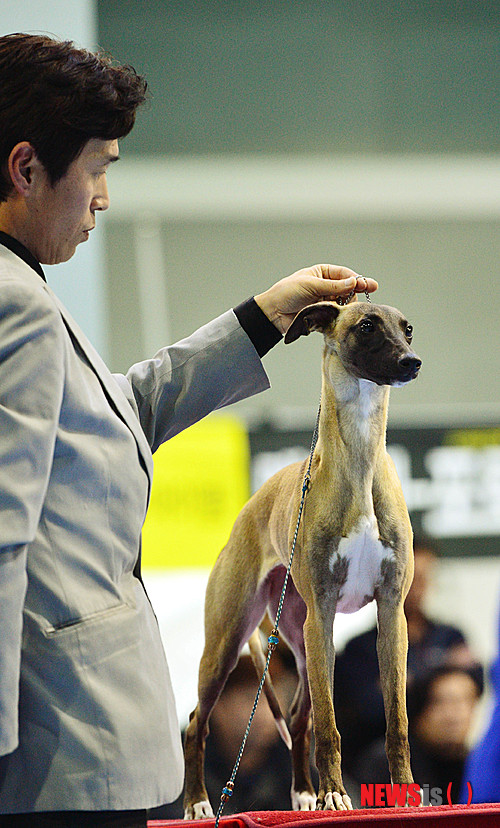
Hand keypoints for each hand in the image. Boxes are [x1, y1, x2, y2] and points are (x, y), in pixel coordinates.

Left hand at [254, 264, 378, 334]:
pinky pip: (337, 315)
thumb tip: (353, 282)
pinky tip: (342, 317)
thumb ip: (333, 286)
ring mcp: (325, 301)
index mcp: (322, 273)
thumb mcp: (310, 285)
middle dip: (354, 293)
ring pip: (344, 303)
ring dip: (347, 306)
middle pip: (348, 289)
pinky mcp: (323, 315)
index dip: (357, 280)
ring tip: (346, 309)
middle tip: (360, 299)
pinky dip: (341, 315)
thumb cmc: (286, 293)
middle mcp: (325, 286)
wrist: (273, 314)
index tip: (369, 285)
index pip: (344, 274)